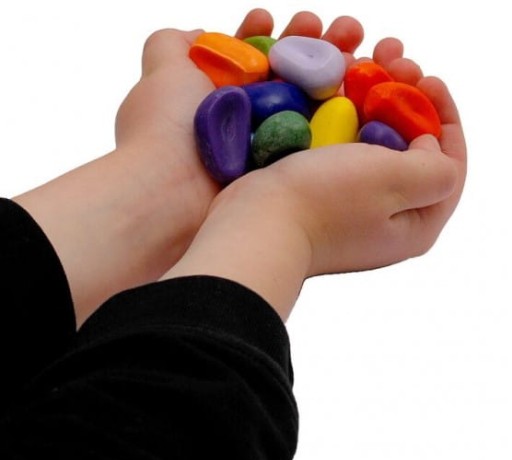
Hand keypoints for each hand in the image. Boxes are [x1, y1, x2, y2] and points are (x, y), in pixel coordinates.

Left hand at [13, 10, 364, 325]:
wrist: (170, 199)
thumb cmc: (166, 132)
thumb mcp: (162, 70)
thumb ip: (173, 44)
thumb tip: (196, 34)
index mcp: (233, 95)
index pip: (270, 57)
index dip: (292, 37)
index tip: (308, 22)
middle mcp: (257, 123)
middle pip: (302, 78)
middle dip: (328, 48)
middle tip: (351, 31)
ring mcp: (274, 151)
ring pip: (321, 107)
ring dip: (347, 74)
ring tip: (368, 49)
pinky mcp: (290, 175)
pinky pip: (329, 144)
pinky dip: (352, 117)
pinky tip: (367, 91)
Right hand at [163, 38, 465, 318]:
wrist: (254, 225)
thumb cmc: (324, 203)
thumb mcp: (397, 181)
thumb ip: (435, 167)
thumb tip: (425, 149)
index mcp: (415, 226)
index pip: (450, 167)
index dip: (444, 117)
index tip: (426, 81)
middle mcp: (386, 221)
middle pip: (412, 153)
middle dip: (407, 103)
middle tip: (393, 66)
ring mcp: (351, 210)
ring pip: (374, 147)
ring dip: (374, 103)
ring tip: (363, 66)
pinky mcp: (321, 197)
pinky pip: (343, 151)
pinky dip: (345, 119)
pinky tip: (336, 93)